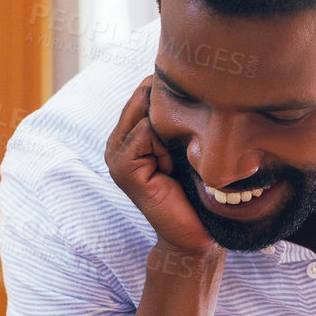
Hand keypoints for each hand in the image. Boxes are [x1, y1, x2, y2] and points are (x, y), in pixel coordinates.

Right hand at [104, 75, 215, 255]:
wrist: (195, 235)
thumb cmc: (198, 191)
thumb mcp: (188, 145)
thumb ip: (178, 118)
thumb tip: (197, 80)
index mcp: (131, 133)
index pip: (146, 89)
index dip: (175, 94)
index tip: (199, 112)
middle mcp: (118, 141)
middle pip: (143, 94)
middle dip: (171, 105)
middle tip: (192, 135)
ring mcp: (116, 155)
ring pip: (145, 111)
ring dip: (171, 127)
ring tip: (179, 157)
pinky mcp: (122, 168)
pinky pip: (144, 132)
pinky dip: (163, 144)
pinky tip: (172, 167)